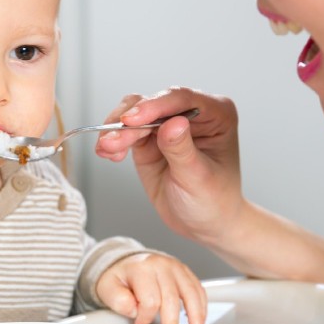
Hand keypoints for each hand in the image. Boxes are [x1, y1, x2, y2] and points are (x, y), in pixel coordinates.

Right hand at [94, 87, 243, 245]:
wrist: (204, 224)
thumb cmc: (213, 201)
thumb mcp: (199, 178)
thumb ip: (183, 150)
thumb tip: (172, 123)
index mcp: (217, 114)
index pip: (182, 98)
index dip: (155, 105)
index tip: (132, 119)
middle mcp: (191, 113)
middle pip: (153, 103)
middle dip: (129, 121)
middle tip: (112, 141)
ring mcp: (167, 124)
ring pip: (134, 112)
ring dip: (117, 129)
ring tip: (106, 149)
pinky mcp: (148, 138)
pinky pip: (125, 130)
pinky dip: (113, 139)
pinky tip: (108, 153)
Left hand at [95, 253, 206, 323]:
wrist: (128, 261)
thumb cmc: (120, 277)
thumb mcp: (108, 287)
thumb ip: (118, 299)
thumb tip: (133, 309)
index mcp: (142, 268)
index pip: (150, 299)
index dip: (145, 317)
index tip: (139, 323)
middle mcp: (161, 264)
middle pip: (172, 298)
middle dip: (173, 323)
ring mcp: (176, 266)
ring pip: (191, 293)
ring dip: (196, 316)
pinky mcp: (185, 271)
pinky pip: (198, 288)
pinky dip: (201, 306)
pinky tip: (199, 319)